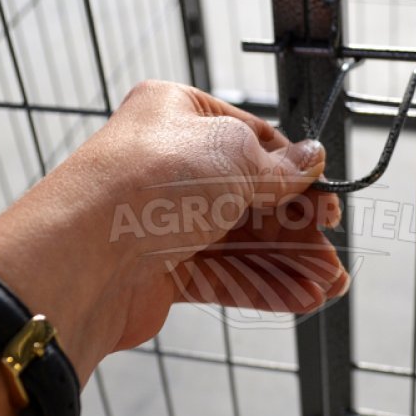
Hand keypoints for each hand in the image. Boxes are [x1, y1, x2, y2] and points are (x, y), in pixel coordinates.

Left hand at [0, 80, 349, 380]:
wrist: (82, 256)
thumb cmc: (147, 185)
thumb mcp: (232, 156)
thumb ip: (279, 165)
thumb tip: (313, 158)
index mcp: (177, 116)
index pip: (251, 140)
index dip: (294, 172)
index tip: (327, 198)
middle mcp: (168, 167)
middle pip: (250, 197)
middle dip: (297, 228)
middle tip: (332, 249)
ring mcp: (162, 221)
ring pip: (240, 242)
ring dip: (288, 264)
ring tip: (328, 286)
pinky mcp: (159, 272)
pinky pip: (222, 276)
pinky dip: (262, 286)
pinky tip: (300, 299)